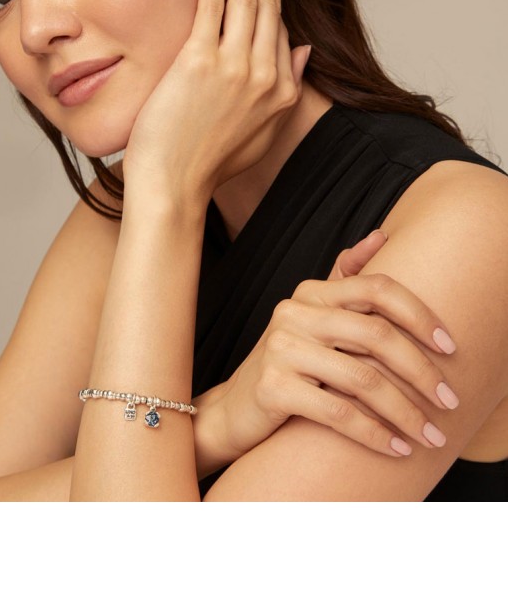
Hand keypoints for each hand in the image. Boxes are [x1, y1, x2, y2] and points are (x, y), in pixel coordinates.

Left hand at [122, 0, 310, 205]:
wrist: (173, 183)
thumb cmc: (209, 163)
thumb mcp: (261, 134)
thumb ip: (287, 91)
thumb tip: (302, 51)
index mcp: (281, 93)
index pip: (280, 32)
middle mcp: (264, 76)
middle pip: (271, 7)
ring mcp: (233, 67)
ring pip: (247, 0)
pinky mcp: (199, 61)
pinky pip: (214, 6)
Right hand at [193, 230, 459, 476]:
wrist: (234, 409)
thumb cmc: (287, 365)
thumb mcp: (313, 318)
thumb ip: (344, 280)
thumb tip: (380, 236)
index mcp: (311, 293)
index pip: (376, 288)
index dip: (419, 313)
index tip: (451, 346)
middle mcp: (294, 313)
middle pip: (376, 333)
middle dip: (422, 370)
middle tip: (449, 400)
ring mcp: (280, 348)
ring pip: (363, 378)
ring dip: (405, 411)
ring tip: (429, 435)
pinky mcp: (272, 387)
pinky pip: (338, 412)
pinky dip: (374, 433)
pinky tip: (395, 448)